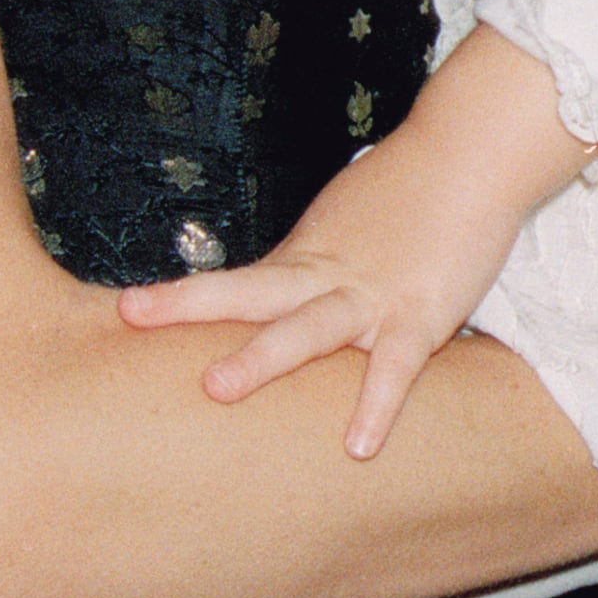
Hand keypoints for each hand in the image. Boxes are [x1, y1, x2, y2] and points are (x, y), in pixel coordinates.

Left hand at [119, 40, 584, 455]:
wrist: (474, 151)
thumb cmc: (419, 184)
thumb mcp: (352, 220)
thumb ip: (320, 261)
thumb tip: (291, 296)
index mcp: (308, 255)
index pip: (238, 284)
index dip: (181, 298)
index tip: (123, 313)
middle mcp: (328, 274)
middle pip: (248, 290)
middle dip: (189, 305)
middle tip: (131, 314)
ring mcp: (371, 296)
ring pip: (307, 327)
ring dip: (261, 356)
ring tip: (214, 388)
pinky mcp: (421, 315)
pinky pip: (395, 368)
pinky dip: (376, 405)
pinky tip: (357, 447)